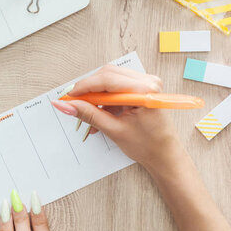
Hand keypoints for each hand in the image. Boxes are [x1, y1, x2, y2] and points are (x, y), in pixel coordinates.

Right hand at [50, 64, 183, 175]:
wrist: (164, 155)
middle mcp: (148, 82)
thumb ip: (88, 114)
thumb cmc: (148, 146)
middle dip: (88, 89)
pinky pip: (117, 86)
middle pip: (107, 75)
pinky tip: (99, 115)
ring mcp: (146, 83)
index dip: (83, 87)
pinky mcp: (142, 88)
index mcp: (144, 91)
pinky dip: (105, 99)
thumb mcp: (114, 130)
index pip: (106, 80)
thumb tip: (66, 105)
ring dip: (96, 95)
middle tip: (74, 104)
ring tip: (88, 115)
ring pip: (111, 79)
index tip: (67, 97)